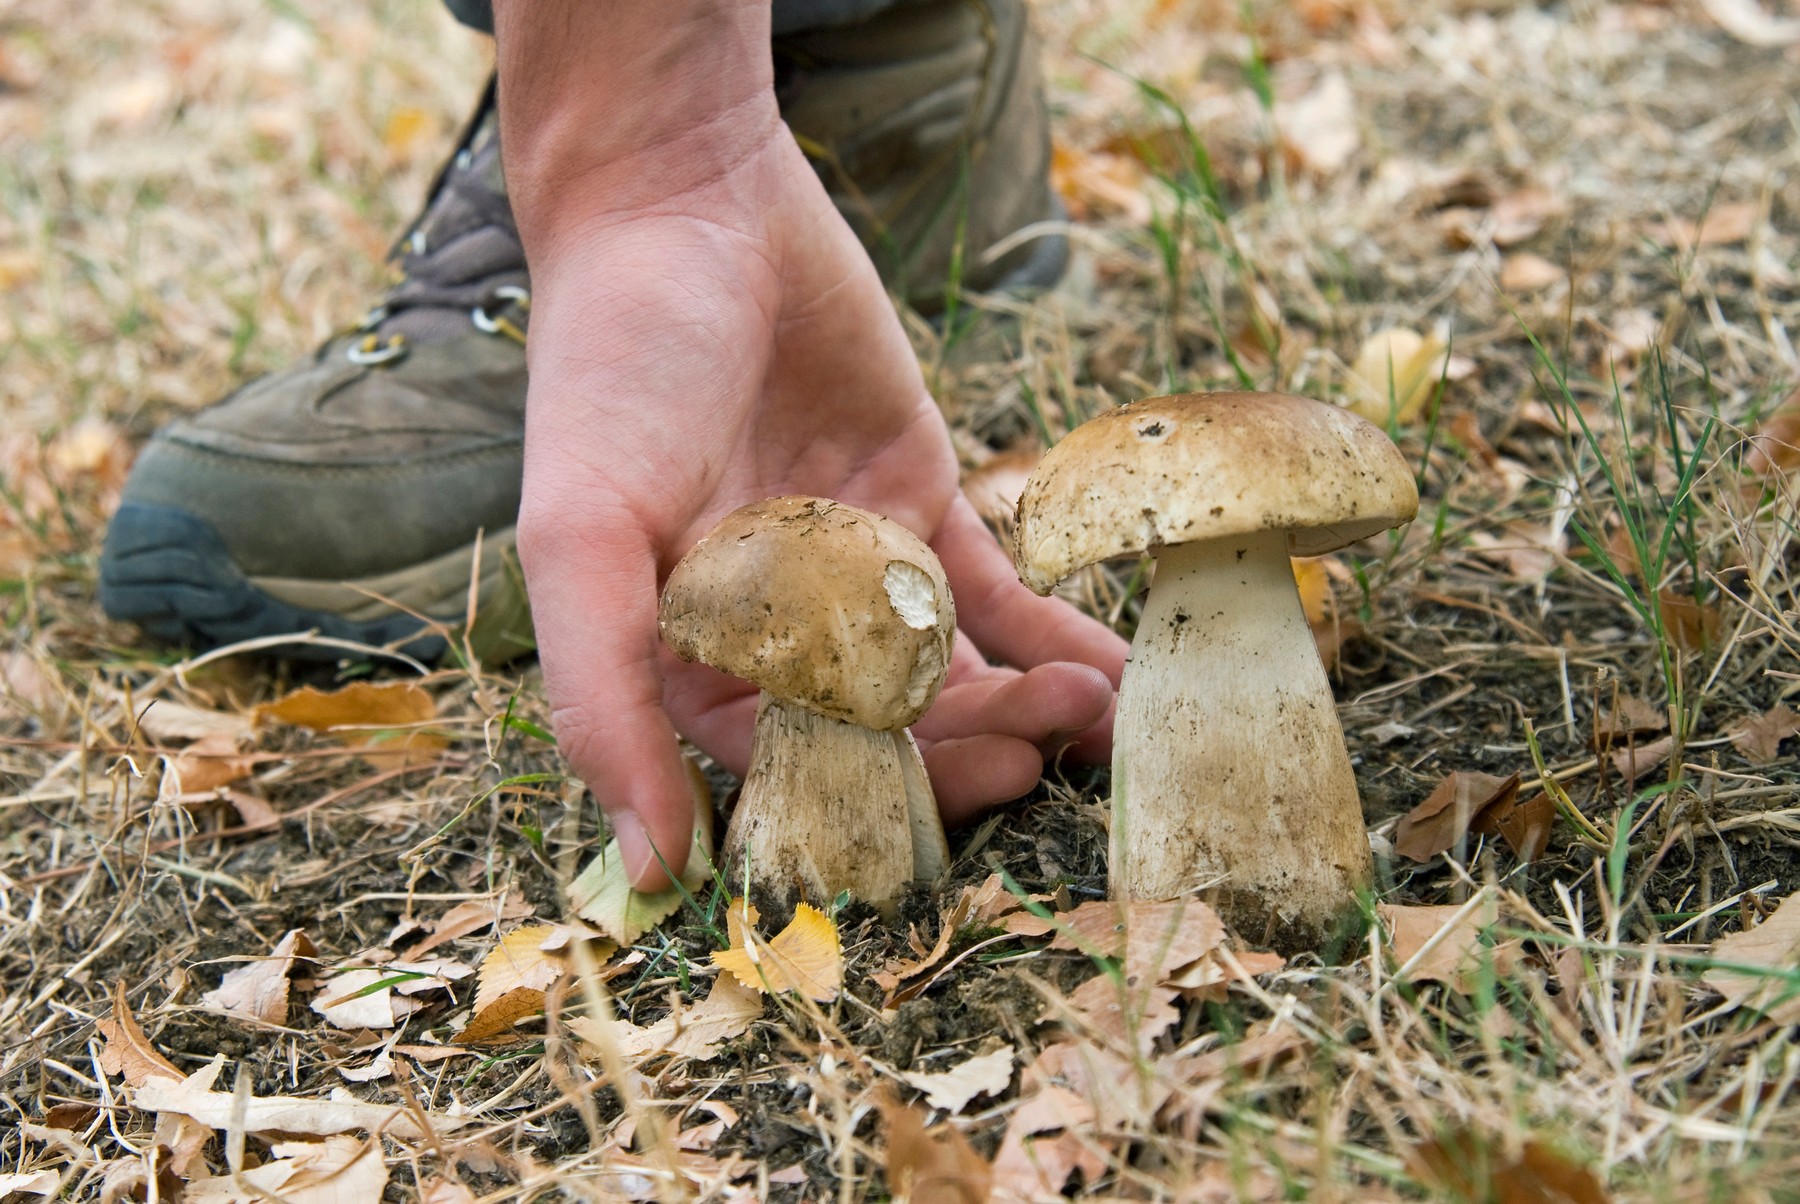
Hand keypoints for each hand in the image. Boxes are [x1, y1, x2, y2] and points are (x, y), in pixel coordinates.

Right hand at [495, 3, 1125, 888]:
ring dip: (1026, 701)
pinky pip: (995, 586)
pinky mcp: (920, 497)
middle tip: (1046, 745)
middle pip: (890, 733)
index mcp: (688, 660)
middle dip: (973, 749)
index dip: (884, 798)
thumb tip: (653, 874)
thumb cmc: (611, 368)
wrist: (689, 201)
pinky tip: (1112, 666)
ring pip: (951, 670)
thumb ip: (604, 700)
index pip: (797, 772)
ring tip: (1098, 711)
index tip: (965, 790)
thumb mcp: (583, 537)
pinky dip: (1054, 629)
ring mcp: (857, 566)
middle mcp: (775, 631)